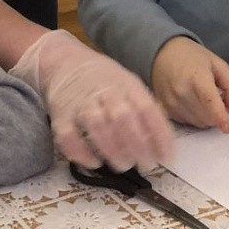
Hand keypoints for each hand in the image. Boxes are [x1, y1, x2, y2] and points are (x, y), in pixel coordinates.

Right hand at [10, 30, 172, 172]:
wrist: (66, 62)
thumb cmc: (106, 81)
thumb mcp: (131, 86)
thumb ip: (146, 109)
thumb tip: (163, 142)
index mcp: (128, 86)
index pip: (147, 109)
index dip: (160, 136)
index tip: (168, 158)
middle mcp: (105, 93)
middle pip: (123, 118)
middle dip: (138, 145)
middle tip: (146, 165)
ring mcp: (81, 104)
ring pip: (97, 125)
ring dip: (113, 149)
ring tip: (124, 165)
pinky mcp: (60, 116)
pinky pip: (67, 136)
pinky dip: (80, 152)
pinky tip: (94, 162)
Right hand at [151, 37, 228, 132]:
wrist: (163, 54)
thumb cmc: (193, 57)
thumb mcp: (218, 64)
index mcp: (197, 78)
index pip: (210, 103)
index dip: (221, 118)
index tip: (228, 128)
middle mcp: (182, 93)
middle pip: (206, 118)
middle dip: (217, 116)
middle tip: (220, 103)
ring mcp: (171, 103)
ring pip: (198, 123)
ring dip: (207, 118)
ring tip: (206, 102)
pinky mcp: (166, 110)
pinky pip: (187, 122)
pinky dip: (195, 118)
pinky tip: (193, 104)